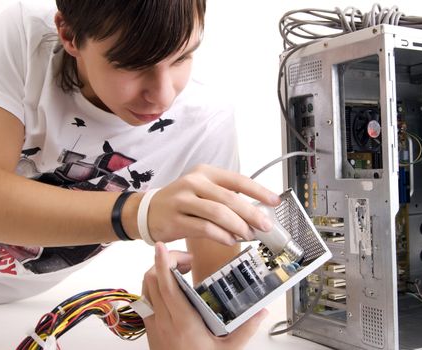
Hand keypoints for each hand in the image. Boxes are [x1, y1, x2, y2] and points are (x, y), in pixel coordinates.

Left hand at [142, 242, 267, 349]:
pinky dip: (154, 286)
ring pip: (146, 287)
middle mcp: (164, 320)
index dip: (163, 263)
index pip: (167, 286)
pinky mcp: (149, 328)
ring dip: (159, 273)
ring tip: (180, 272)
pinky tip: (172, 289)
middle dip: (165, 262)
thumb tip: (260, 312)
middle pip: (152, 280)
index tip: (163, 247)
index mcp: (184, 322)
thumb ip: (246, 330)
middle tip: (186, 260)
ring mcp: (153, 324)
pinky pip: (146, 299)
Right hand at [147, 164, 280, 244]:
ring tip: (249, 234)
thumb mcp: (203, 190)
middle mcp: (194, 182)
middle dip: (252, 213)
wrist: (147, 211)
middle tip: (266, 225)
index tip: (274, 201)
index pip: (238, 180)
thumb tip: (256, 211)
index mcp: (205, 172)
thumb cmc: (181, 202)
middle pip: (230, 198)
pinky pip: (204, 228)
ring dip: (238, 226)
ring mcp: (183, 200)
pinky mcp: (175, 219)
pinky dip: (222, 235)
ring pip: (218, 213)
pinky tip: (230, 240)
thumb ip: (226, 197)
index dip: (259, 191)